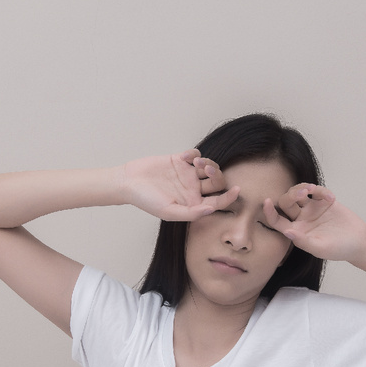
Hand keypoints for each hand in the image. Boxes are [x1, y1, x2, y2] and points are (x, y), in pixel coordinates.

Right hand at [120, 150, 239, 220]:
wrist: (128, 182)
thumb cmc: (146, 200)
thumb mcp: (168, 211)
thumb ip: (191, 213)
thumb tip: (211, 209)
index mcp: (193, 203)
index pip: (217, 201)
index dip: (229, 197)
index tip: (237, 190)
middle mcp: (193, 189)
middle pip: (216, 181)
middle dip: (216, 174)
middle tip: (205, 169)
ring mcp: (187, 174)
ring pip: (209, 166)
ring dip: (207, 162)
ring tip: (196, 162)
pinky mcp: (179, 160)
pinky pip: (195, 154)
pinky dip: (195, 154)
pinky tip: (185, 157)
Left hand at [263, 183, 365, 261]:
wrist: (359, 242)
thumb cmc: (339, 249)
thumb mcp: (321, 248)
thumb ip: (303, 241)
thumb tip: (286, 232)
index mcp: (296, 231)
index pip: (277, 221)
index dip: (270, 212)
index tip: (266, 202)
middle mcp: (301, 219)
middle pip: (286, 202)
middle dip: (290, 195)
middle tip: (302, 194)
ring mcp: (312, 209)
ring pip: (298, 192)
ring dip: (302, 188)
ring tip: (312, 190)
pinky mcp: (324, 201)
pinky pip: (316, 191)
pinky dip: (321, 191)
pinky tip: (331, 198)